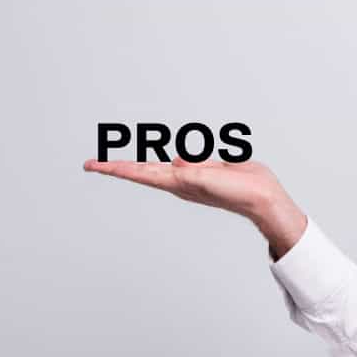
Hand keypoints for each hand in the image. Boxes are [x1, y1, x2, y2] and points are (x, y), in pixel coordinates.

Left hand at [82, 156, 307, 256]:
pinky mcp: (206, 171)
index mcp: (177, 182)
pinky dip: (182, 156)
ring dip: (152, 161)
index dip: (115, 168)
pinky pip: (189, 159)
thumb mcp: (211, 178)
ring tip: (146, 163)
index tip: (93, 166)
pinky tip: (184, 157)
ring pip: (167, 162)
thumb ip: (191, 169)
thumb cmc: (239, 193)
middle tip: (93, 165)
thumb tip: (174, 161)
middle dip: (119, 167)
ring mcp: (192, 176)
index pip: (139, 172)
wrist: (263, 200)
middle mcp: (179, 180)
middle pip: (144, 170)